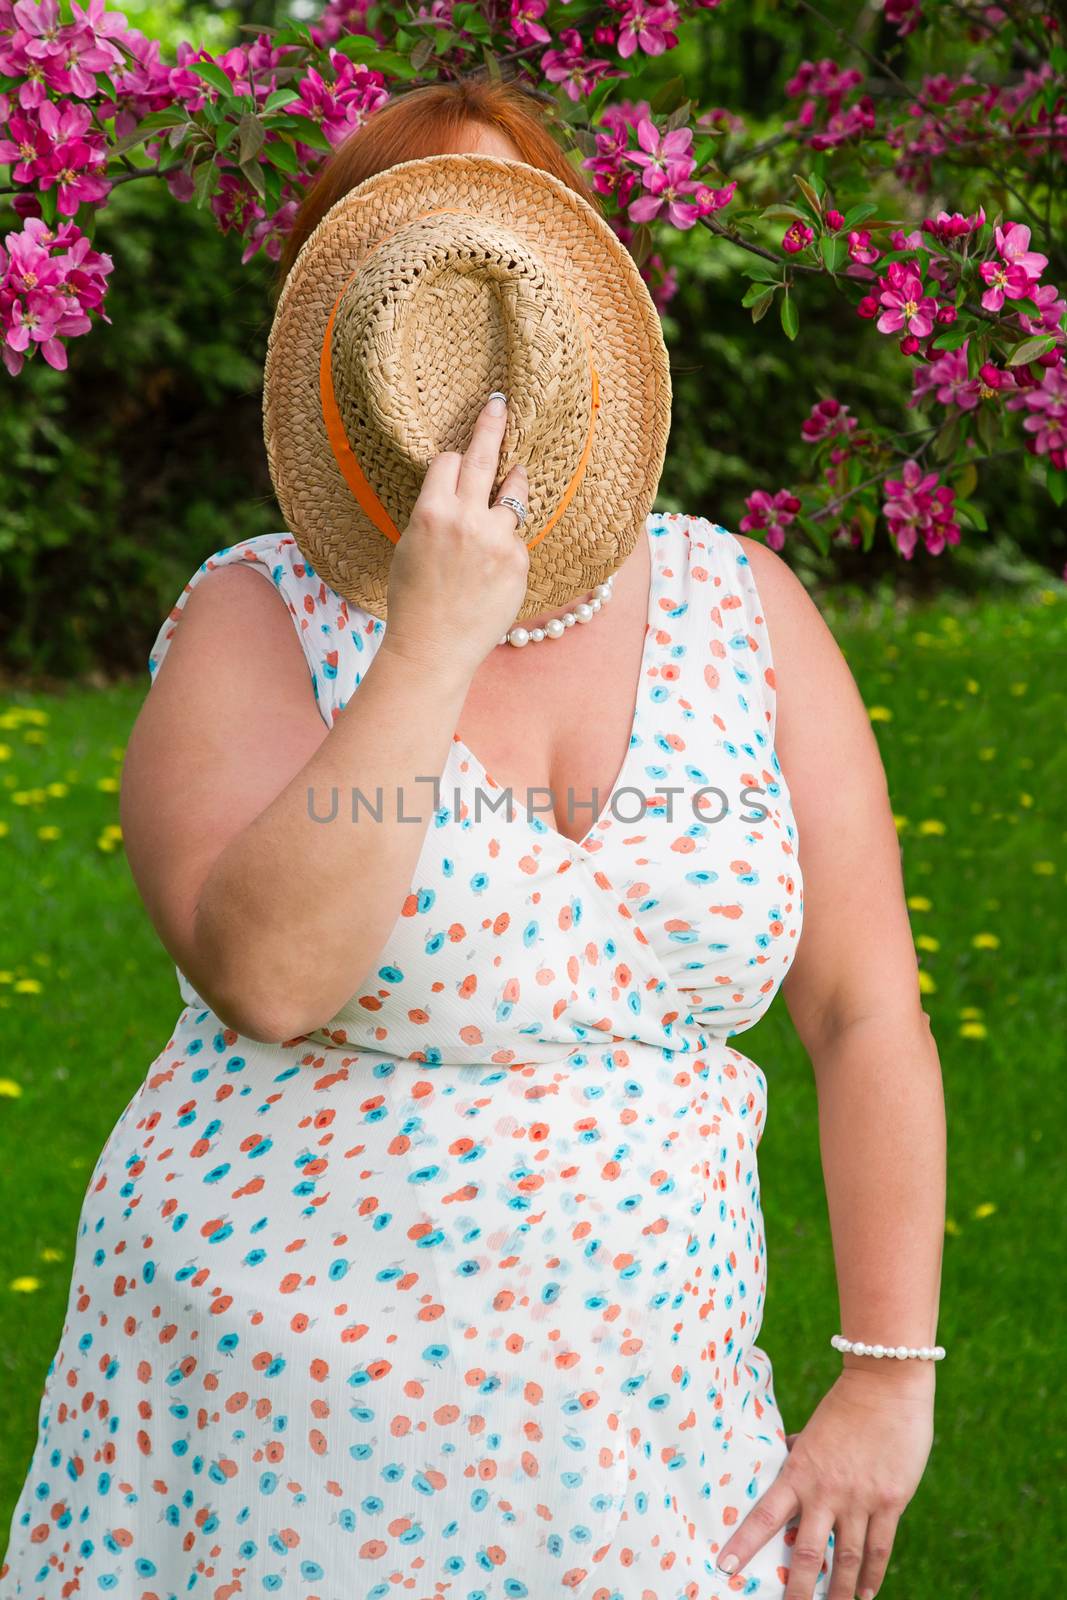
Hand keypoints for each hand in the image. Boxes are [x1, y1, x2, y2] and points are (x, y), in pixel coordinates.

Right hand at [381, 392, 530, 675]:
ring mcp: (497, 540)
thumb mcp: (411, 546)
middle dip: (492, 425)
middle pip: (484, 458)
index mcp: (431, 512)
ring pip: (514, 492)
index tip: (457, 459)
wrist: (434, 648)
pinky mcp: (519, 561)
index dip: (452, 462)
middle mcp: (466, 520)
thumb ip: (435, 513)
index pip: (448, 461)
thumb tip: (457, 492)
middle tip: (500, 403)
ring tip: (515, 477)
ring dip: (513, 484)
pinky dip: (508, 540)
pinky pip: (517, 535)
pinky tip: (493, 564)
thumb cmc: (413, 599)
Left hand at [714, 1369, 934, 1599]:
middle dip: (796, 1589)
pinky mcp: (890, 1501)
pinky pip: (879, 1548)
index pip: (765, 1515)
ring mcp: (860, 1498)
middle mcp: (827, 1490)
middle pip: (807, 1553)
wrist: (885, 1384)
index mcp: (799, 1471)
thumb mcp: (814, 1431)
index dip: (744, 1545)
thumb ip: (800, 1454)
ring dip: (838, 1592)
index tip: (725, 1569)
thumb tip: (786, 1461)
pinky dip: (872, 1575)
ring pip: (846, 1560)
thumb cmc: (845, 1405)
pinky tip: (865, 1593)